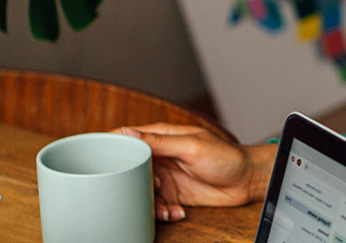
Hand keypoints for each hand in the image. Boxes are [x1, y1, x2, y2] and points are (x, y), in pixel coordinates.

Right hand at [118, 123, 274, 221]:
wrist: (247, 180)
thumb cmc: (226, 156)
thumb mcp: (192, 146)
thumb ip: (160, 141)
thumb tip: (127, 132)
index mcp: (162, 137)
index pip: (127, 138)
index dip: (110, 148)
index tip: (97, 160)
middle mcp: (161, 156)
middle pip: (129, 169)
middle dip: (132, 184)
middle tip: (150, 190)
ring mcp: (166, 175)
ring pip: (140, 191)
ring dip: (150, 203)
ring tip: (166, 208)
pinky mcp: (173, 194)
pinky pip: (156, 204)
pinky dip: (163, 212)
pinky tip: (177, 212)